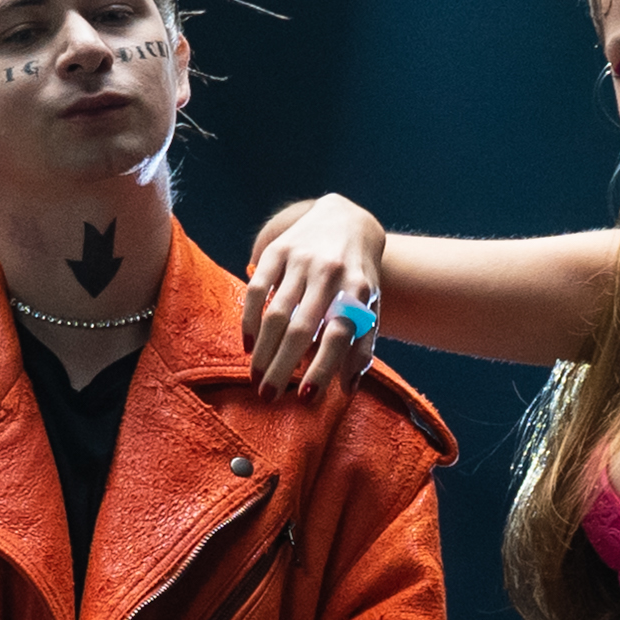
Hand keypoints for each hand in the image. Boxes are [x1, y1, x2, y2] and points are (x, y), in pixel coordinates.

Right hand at [244, 198, 385, 398]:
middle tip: (268, 396)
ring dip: (264, 350)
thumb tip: (347, 388)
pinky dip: (250, 319)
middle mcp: (330, 274)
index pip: (338, 336)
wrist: (346, 220)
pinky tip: (249, 345)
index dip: (322, 368)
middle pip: (302, 329)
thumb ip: (361, 346)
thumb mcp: (370, 306)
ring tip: (256, 377)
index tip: (306, 398)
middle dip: (282, 366)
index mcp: (357, 291)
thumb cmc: (358, 277)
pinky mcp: (277, 250)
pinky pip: (257, 288)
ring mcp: (302, 260)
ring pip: (276, 313)